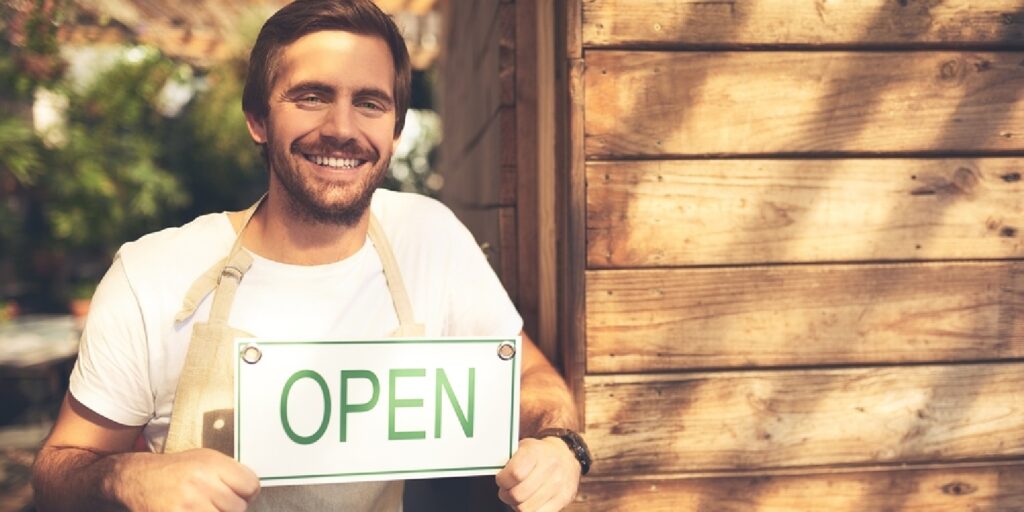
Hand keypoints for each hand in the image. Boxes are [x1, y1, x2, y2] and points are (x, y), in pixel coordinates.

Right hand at [116, 448, 259, 510]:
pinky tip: (198, 511)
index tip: (241, 493)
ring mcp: (189, 504)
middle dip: (232, 507)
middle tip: (218, 503)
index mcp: (211, 464)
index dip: (248, 492)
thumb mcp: (204, 459)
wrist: (138, 478)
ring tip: (207, 508)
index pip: (251, 485)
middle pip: (239, 507)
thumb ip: (229, 471)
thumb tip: (252, 489)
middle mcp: (201, 482)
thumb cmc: (175, 469)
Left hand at [496, 437, 580, 511]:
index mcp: (536, 452)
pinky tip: (530, 502)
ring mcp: (558, 485)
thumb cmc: (539, 454)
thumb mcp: (523, 448)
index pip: (514, 474)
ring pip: (525, 509)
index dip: (502, 480)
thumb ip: (509, 460)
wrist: (566, 457)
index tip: (501, 479)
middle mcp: (550, 468)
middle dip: (506, 495)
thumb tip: (493, 472)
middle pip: (517, 495)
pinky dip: (529, 511)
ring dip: (517, 505)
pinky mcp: (563, 499)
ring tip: (519, 496)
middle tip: (507, 490)